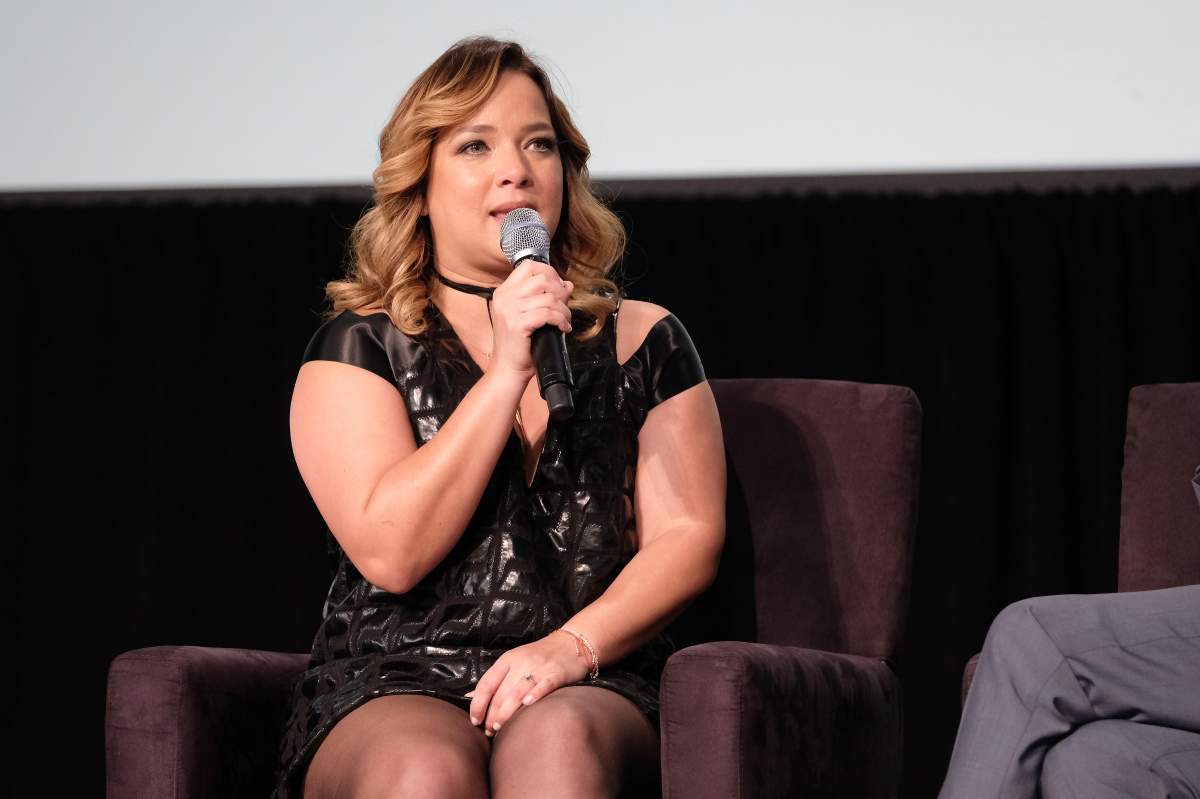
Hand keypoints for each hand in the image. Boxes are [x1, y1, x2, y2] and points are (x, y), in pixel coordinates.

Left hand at [467, 631, 589, 735]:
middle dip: (491, 715)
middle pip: (500, 693)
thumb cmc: (539, 656)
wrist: (571, 643)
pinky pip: (543, 685)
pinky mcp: (556, 674)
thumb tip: (469, 696)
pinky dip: (535, 695)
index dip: (478, 704)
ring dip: (506, 713)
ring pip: (517, 693)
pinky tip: (527, 705)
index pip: (486, 683)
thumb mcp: (513, 662)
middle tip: (489, 731)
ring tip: (499, 729)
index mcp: (508, 659)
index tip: (474, 720)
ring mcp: (539, 668)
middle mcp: (521, 663)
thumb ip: (494, 679)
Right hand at [488, 260, 573, 379]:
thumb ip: (544, 297)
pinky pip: (548, 314)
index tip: (558, 288)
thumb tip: (568, 285)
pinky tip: (562, 328)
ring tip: (564, 320)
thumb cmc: (520, 344)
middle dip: (560, 291)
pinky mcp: (517, 324)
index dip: (549, 273)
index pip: (529, 266)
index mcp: (504, 292)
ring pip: (549, 298)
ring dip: (564, 309)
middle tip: (564, 306)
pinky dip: (561, 320)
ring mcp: (509, 311)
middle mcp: (504, 298)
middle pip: (542, 279)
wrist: (508, 369)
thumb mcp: (529, 315)